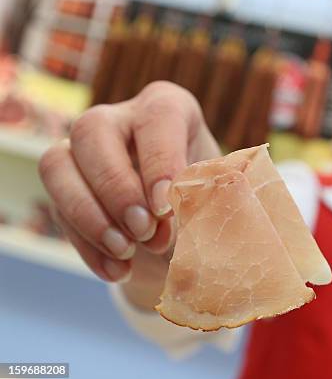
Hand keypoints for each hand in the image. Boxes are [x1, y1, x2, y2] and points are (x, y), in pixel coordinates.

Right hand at [39, 81, 220, 308]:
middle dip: (116, 187)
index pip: (158, 117)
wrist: (181, 219)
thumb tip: (228, 255)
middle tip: (146, 232)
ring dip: (89, 215)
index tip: (167, 206)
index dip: (160, 159)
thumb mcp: (220, 197)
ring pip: (58, 163)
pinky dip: (85, 244)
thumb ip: (220, 210)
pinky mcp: (66, 181)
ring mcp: (86, 148)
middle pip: (92, 131)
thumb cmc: (209, 199)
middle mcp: (121, 118)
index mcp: (169, 108)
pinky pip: (55, 205)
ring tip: (128, 252)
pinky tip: (118, 270)